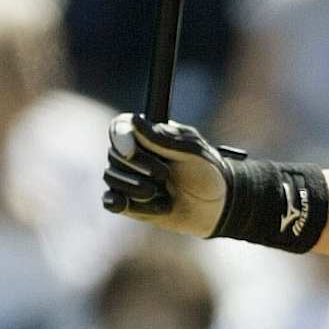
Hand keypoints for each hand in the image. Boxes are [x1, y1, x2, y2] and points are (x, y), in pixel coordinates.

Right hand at [103, 113, 232, 237]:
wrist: (217, 207)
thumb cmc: (208, 172)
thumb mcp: (192, 152)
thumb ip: (162, 139)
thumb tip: (134, 121)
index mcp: (149, 135)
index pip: (120, 127)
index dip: (120, 137)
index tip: (132, 151)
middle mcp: (134, 154)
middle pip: (114, 154)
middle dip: (138, 166)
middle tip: (165, 175)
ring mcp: (129, 178)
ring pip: (111, 177)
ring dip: (136, 187)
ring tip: (164, 195)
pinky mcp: (129, 203)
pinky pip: (111, 202)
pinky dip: (120, 203)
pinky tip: (125, 204)